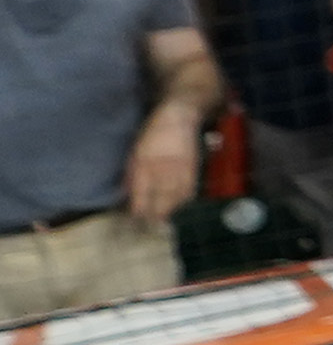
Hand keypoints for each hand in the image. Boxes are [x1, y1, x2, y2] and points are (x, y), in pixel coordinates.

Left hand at [121, 112, 200, 226]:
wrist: (179, 118)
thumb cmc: (152, 134)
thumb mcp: (135, 152)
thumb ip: (133, 174)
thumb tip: (128, 193)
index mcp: (145, 165)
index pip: (141, 195)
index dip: (138, 210)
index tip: (134, 220)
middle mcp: (163, 170)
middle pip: (161, 201)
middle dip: (156, 216)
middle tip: (151, 226)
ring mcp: (180, 171)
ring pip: (176, 199)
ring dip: (170, 210)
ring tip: (164, 217)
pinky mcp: (193, 169)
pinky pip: (189, 190)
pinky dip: (183, 200)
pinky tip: (179, 203)